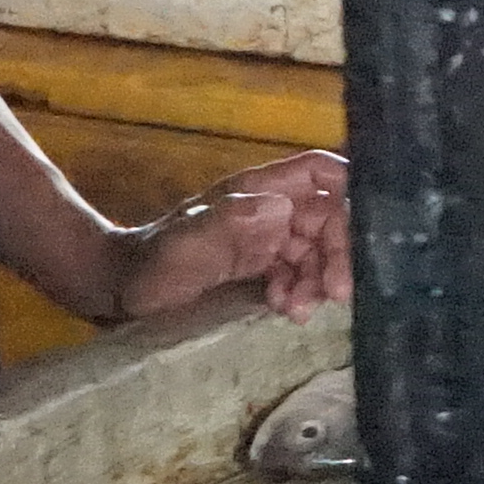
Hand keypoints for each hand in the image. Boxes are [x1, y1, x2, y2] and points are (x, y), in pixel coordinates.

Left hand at [121, 151, 351, 325]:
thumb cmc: (148, 267)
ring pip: (319, 249)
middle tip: (335, 294)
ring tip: (299, 310)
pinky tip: (285, 310)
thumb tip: (283, 209)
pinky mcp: (260, 265)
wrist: (120, 293)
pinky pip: (300, 273)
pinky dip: (303, 292)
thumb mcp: (184, 248)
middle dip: (340, 253)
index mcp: (256, 190)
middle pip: (330, 217)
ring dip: (321, 280)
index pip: (320, 173)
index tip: (363, 235)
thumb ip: (228, 225)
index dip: (351, 192)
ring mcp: (265, 237)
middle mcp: (267, 208)